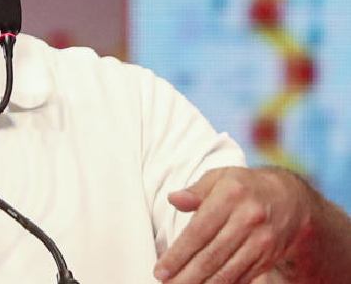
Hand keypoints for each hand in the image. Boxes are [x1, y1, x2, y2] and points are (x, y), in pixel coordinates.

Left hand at [154, 166, 309, 283]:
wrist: (290, 199)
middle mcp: (248, 219)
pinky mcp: (268, 257)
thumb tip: (174, 199)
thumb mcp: (220, 177)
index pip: (199, 231)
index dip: (178, 254)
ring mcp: (261, 241)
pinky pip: (242, 276)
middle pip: (212, 255)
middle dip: (187, 275)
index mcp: (231, 196)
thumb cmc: (244, 187)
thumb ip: (196, 190)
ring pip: (227, 271)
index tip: (161, 269)